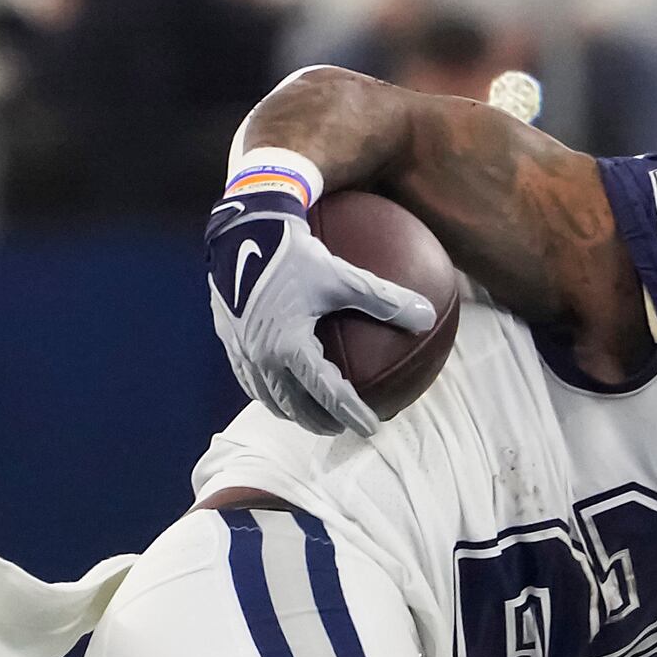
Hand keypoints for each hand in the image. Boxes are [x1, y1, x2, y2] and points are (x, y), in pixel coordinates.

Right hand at [206, 185, 433, 436]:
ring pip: (268, 398)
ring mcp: (241, 350)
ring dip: (292, 411)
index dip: (352, 414)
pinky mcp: (228, 339)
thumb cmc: (295, 251)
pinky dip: (269, 392)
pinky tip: (283, 385)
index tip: (372, 427)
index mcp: (289, 346)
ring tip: (313, 413)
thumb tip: (428, 317)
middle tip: (341, 427)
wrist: (241, 229)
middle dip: (319, 422)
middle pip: (294, 406)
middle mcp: (261, 355)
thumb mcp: (344, 276)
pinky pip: (248, 379)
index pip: (328, 395)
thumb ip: (386, 299)